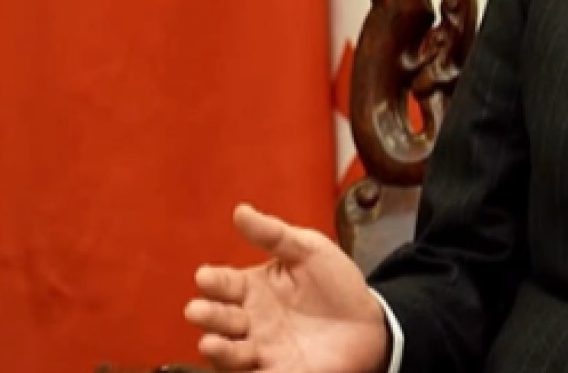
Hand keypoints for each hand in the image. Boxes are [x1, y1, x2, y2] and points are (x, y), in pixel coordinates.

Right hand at [185, 203, 390, 372]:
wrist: (370, 323)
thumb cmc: (335, 284)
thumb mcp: (308, 250)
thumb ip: (274, 234)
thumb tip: (240, 211)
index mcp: (253, 288)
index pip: (223, 284)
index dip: (212, 281)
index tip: (205, 277)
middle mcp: (251, 321)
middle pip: (219, 319)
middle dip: (207, 316)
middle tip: (197, 311)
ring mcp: (263, 350)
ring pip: (229, 353)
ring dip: (218, 349)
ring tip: (210, 344)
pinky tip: (244, 367)